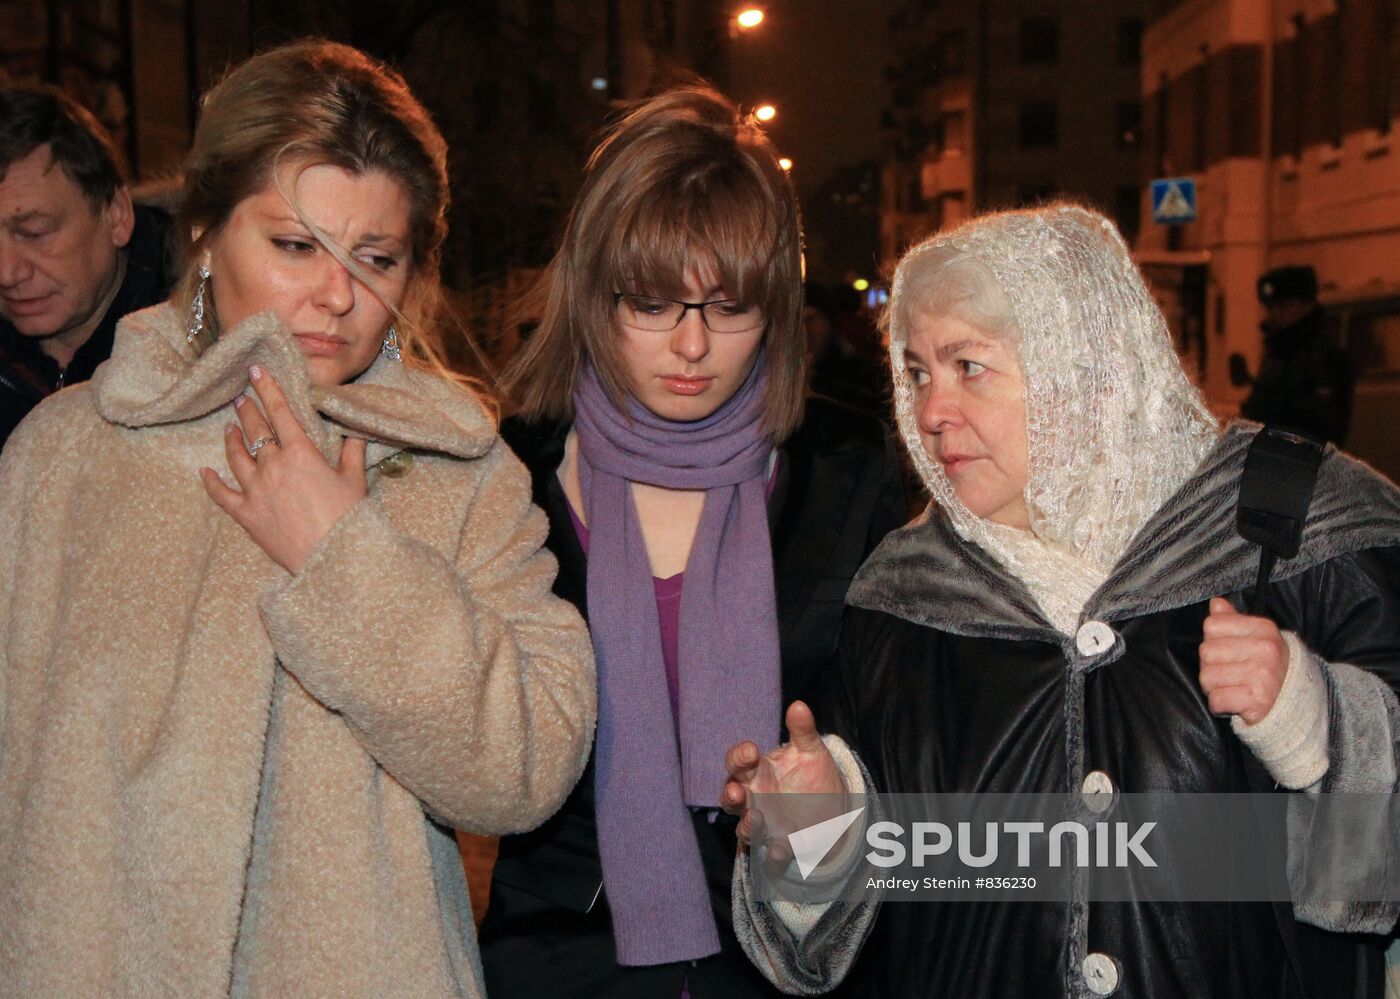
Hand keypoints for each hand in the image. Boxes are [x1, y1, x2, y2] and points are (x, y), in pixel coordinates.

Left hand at [200, 365, 367, 571]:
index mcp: (300, 453)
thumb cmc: (349, 519)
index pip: (280, 412)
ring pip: (236, 457)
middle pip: (255, 430)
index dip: (268, 389)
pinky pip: (222, 495)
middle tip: (241, 398)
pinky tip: (205, 473)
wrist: (333, 558)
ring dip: (231, 439)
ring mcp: (255, 490)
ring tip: (229, 429)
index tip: (256, 371)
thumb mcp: (355, 482)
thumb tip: (355, 434)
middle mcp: (273, 466)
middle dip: (247, 411)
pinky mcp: (246, 514)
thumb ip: (351, 454)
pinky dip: (212, 483)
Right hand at [721, 701, 846, 861]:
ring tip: (757, 820)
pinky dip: (774, 854)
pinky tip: (781, 851)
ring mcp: (766, 824)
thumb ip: (803, 731)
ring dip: (749, 826)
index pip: (738, 763)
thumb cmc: (812, 776)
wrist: (835, 811)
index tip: (751, 750)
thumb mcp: (811, 752)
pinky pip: (771, 854)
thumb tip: (799, 705)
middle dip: (732, 795)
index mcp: (757, 771)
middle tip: (738, 791)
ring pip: (746, 828)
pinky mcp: (781, 846)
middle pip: (731, 797)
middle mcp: (755, 799)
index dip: (739, 757)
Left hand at [1198, 596, 1288, 724]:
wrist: (1294, 706)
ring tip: (1234, 689)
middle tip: (1232, 676)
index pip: (1211, 625)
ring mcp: (1263, 673)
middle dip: (1211, 667)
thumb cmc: (1267, 669)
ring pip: (1207, 677)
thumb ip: (1232, 620)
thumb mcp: (1255, 639)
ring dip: (1214, 688)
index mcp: (1263, 628)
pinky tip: (1235, 704)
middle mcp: (1265, 648)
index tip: (1230, 654)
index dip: (1213, 642)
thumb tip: (1215, 603)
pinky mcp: (1257, 699)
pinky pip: (1216, 700)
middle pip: (1206, 652)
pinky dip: (1220, 705)